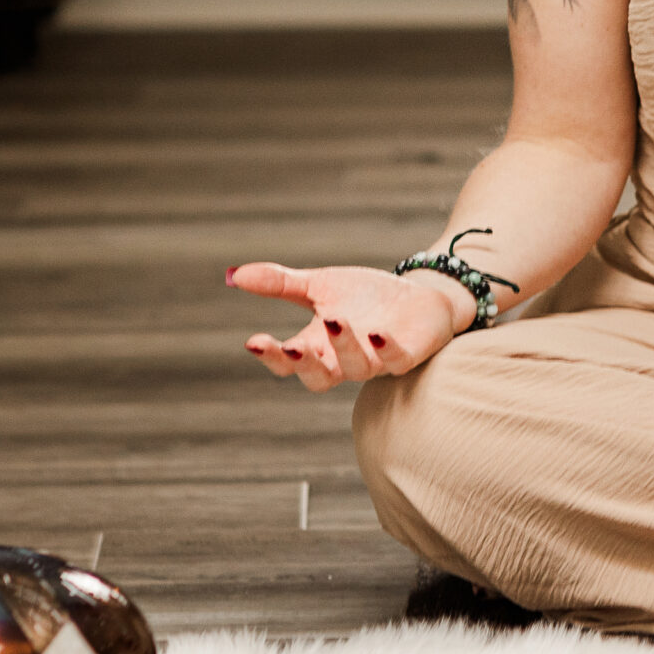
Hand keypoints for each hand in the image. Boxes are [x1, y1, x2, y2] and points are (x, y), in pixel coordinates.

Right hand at [228, 262, 462, 389]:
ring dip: (344, 347)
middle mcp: (344, 359)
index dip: (269, 356)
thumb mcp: (320, 285)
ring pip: (356, 368)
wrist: (419, 297)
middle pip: (318, 378)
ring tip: (335, 320)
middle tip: (290, 347)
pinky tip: (377, 332)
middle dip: (303, 364)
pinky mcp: (406, 354)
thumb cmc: (365, 298)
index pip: (286, 363)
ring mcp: (376, 360)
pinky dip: (385, 349)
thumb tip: (234, 275)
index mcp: (318, 346)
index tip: (253, 341)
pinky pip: (395, 361)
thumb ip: (281, 284)